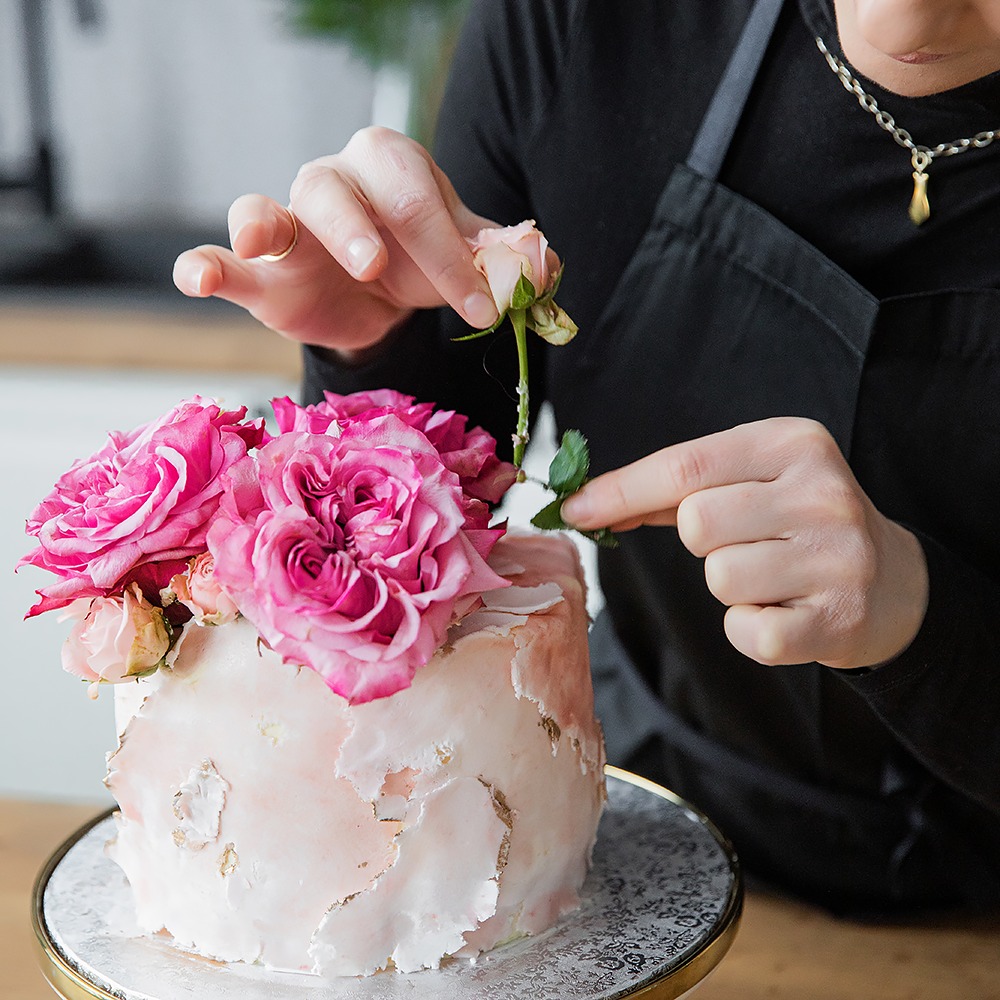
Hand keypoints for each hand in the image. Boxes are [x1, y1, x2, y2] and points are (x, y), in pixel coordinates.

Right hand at [172, 127, 499, 353]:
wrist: (382, 299)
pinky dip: (206, 264)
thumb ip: (499, 260)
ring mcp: (290, 223)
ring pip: (269, 207)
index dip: (449, 255)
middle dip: (359, 228)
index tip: (480, 307)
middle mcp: (334, 181)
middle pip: (338, 191)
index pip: (417, 201)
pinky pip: (226, 259)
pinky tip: (196, 276)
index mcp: (392, 166)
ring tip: (268, 240)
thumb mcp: (465, 259)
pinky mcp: (261, 271)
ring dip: (269, 224)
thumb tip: (540, 266)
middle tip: (376, 267)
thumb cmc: (422, 263)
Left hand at [560, 418, 928, 669]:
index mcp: (793, 443)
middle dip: (703, 542)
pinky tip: (784, 611)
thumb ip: (673, 489)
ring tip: (771, 577)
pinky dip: (749, 629)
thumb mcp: (752, 480)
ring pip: (719, 578)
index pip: (684, 467)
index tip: (573, 509)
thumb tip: (586, 504)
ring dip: (729, 587)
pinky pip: (746, 633)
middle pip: (697, 524)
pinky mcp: (837, 619)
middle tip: (746, 543)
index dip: (619, 491)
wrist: (893, 583)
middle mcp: (822, 492)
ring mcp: (836, 557)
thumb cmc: (798, 524)